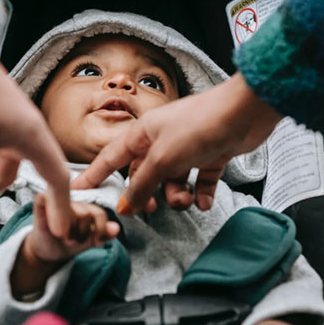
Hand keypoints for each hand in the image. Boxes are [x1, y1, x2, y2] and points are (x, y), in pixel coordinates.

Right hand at [11, 195, 120, 297]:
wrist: (47, 251)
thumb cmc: (69, 242)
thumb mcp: (89, 241)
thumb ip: (104, 234)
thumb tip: (116, 228)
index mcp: (85, 207)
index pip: (99, 213)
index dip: (99, 230)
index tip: (95, 242)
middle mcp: (72, 201)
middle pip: (86, 214)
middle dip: (82, 233)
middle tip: (74, 241)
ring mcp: (56, 200)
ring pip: (72, 212)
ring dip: (69, 232)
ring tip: (64, 238)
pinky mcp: (40, 202)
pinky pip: (45, 199)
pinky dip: (51, 216)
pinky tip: (53, 229)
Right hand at [71, 74, 280, 213]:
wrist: (244, 113)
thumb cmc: (199, 126)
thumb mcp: (163, 160)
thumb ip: (142, 185)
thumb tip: (126, 206)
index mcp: (143, 134)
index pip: (111, 158)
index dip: (94, 175)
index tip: (78, 189)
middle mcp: (162, 139)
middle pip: (143, 175)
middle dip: (147, 194)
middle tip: (151, 211)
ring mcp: (187, 147)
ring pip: (172, 181)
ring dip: (178, 196)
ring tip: (188, 200)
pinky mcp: (210, 154)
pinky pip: (199, 181)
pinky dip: (201, 193)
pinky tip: (204, 201)